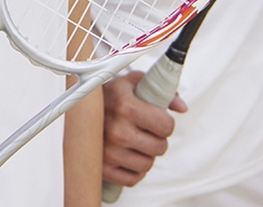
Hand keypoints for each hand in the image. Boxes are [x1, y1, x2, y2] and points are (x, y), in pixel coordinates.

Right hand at [101, 70, 187, 187]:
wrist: (80, 108)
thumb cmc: (110, 94)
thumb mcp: (134, 83)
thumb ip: (162, 90)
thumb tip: (182, 107)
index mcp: (125, 106)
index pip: (166, 126)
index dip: (165, 122)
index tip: (157, 119)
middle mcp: (116, 130)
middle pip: (159, 147)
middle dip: (157, 139)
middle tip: (145, 130)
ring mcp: (108, 152)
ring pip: (147, 165)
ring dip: (145, 154)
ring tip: (135, 141)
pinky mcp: (102, 168)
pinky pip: (132, 178)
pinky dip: (134, 170)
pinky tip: (128, 155)